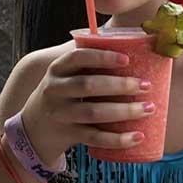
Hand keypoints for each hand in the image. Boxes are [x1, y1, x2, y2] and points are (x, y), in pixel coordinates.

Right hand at [21, 47, 154, 164]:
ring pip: (93, 113)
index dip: (101, 57)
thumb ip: (88, 62)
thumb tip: (132, 43)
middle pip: (87, 85)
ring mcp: (59, 114)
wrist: (34, 128)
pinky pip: (95, 137)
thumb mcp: (65, 76)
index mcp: (57, 70)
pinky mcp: (67, 134)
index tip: (126, 59)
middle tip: (145, 85)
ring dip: (123, 111)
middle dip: (119, 85)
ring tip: (149, 108)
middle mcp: (55, 90)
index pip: (77, 58)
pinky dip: (117, 139)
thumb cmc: (62, 94)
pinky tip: (138, 136)